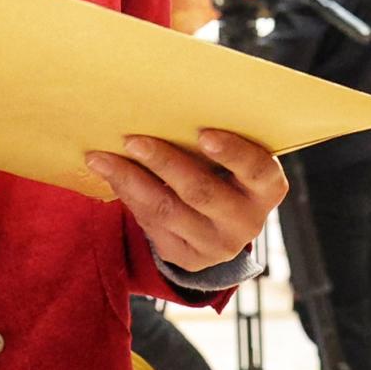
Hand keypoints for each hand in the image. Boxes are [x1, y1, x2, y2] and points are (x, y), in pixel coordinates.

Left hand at [85, 131, 286, 273]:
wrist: (224, 225)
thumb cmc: (228, 172)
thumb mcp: (236, 161)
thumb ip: (215, 142)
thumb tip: (164, 110)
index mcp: (267, 190)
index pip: (256, 170)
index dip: (232, 152)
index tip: (203, 133)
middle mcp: (246, 222)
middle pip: (201, 192)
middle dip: (164, 162)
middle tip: (133, 139)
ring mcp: (217, 246)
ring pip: (168, 211)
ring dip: (131, 180)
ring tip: (102, 158)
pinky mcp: (188, 259)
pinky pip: (152, 226)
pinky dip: (129, 197)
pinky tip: (112, 176)